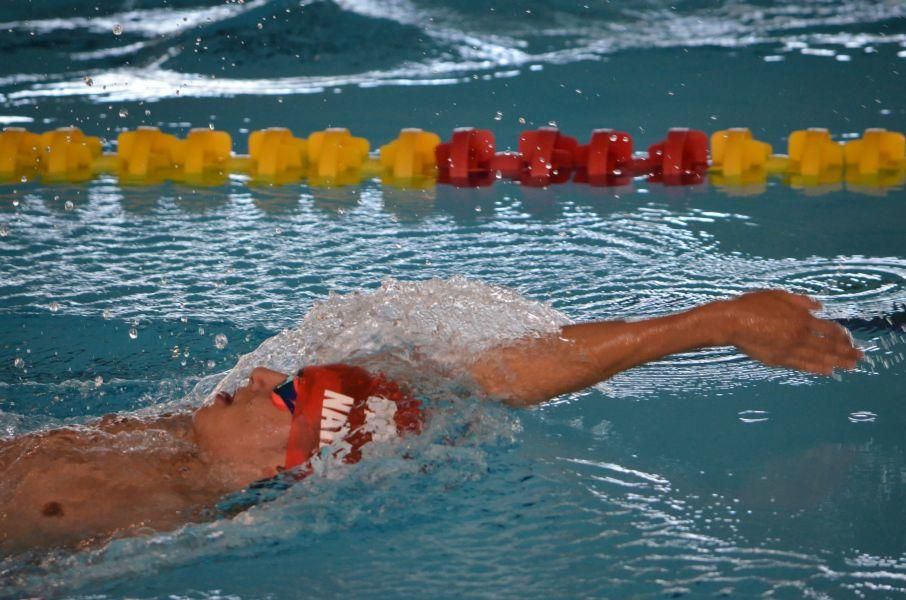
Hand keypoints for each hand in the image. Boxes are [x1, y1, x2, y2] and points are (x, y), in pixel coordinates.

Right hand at [715, 290, 862, 374]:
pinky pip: (802, 365)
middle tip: (860, 357)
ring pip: (818, 358)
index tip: (850, 340)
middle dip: (846, 352)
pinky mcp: (778, 359)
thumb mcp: (779, 295)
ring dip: (836, 362)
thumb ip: (801, 302)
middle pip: (828, 347)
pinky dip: (816, 368)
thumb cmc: (752, 305)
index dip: (842, 336)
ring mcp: (789, 350)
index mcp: (801, 319)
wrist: (731, 322)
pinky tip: (826, 371)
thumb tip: (819, 307)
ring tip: (849, 367)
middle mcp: (799, 336)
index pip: (829, 330)